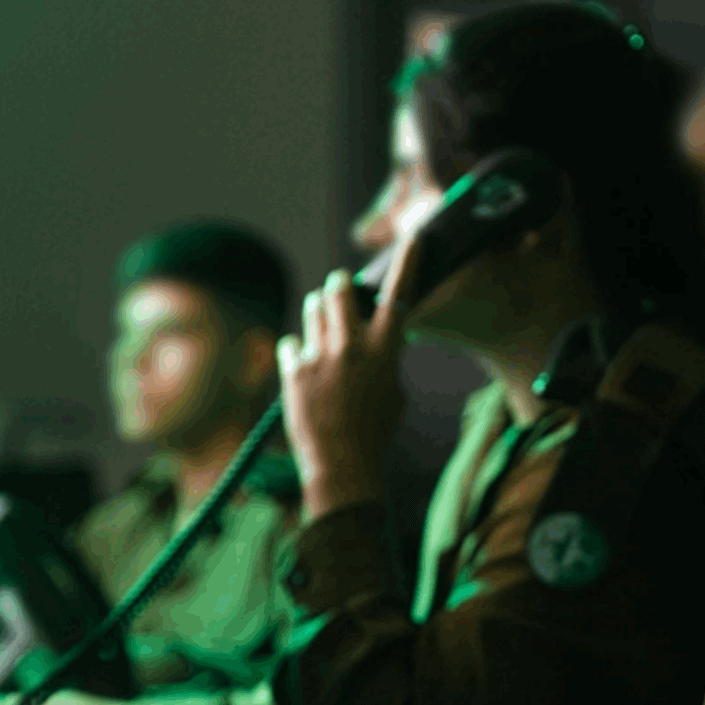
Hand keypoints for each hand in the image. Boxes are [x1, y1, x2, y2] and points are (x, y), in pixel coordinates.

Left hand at [279, 243, 420, 520]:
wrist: (342, 466)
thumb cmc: (375, 432)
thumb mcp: (393, 391)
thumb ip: (383, 357)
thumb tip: (371, 337)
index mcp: (384, 350)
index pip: (399, 296)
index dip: (408, 263)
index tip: (414, 238)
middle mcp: (352, 346)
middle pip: (339, 288)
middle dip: (339, 287)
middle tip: (340, 294)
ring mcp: (320, 355)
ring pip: (314, 306)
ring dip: (320, 314)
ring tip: (324, 340)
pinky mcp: (293, 369)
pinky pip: (291, 342)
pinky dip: (297, 351)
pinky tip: (306, 371)